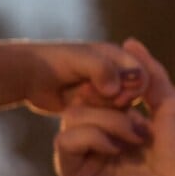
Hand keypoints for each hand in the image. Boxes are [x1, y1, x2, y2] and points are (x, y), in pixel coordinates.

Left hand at [15, 40, 145, 115]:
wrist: (31, 75)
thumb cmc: (54, 62)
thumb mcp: (79, 59)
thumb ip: (100, 69)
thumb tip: (115, 88)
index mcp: (119, 57)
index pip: (142, 75)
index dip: (133, 88)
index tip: (114, 96)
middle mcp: (117, 74)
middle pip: (133, 95)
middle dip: (117, 101)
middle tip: (90, 97)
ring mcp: (107, 92)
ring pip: (121, 109)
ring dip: (106, 111)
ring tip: (81, 100)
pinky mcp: (97, 107)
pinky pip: (107, 117)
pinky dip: (98, 118)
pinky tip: (79, 110)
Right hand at [54, 39, 174, 175]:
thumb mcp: (172, 110)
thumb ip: (151, 77)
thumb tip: (129, 41)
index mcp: (116, 129)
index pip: (94, 91)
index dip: (109, 82)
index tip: (136, 90)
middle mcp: (97, 145)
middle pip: (79, 100)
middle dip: (110, 100)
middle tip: (139, 116)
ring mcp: (86, 164)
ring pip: (71, 118)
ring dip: (108, 119)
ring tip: (136, 137)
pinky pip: (64, 142)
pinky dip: (92, 136)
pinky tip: (117, 149)